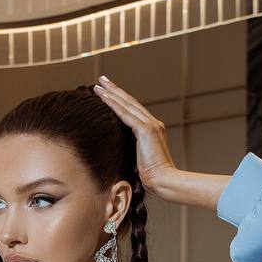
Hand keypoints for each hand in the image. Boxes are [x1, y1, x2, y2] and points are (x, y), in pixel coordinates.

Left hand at [92, 75, 176, 192]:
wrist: (164, 181)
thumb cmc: (152, 178)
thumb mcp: (141, 161)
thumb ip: (134, 152)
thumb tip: (120, 153)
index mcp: (154, 130)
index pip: (135, 110)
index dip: (121, 99)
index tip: (110, 92)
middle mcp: (154, 123)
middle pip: (131, 102)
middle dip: (115, 90)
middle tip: (102, 80)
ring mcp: (151, 125)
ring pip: (127, 104)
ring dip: (111, 93)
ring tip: (97, 85)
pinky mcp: (146, 130)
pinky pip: (125, 113)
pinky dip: (113, 103)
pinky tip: (103, 96)